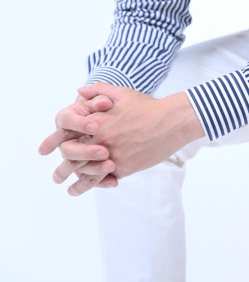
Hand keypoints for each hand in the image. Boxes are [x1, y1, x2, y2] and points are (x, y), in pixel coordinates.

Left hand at [42, 83, 203, 195]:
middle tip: (55, 178)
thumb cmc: (147, 106)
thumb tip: (78, 92)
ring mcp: (113, 155)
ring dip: (76, 181)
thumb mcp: (122, 93)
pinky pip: (105, 179)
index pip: (69, 134)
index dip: (54, 142)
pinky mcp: (125, 167)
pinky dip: (95, 185)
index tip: (44, 151)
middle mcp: (102, 140)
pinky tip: (89, 189)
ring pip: (88, 172)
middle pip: (74, 157)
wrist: (172, 121)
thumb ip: (98, 91)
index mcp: (98, 122)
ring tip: (67, 188)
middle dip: (63, 169)